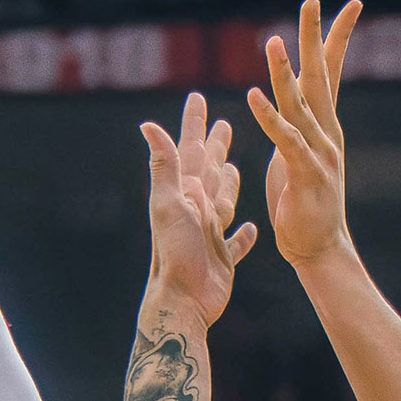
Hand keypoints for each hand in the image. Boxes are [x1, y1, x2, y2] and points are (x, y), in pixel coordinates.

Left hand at [140, 90, 255, 331]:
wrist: (182, 303)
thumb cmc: (174, 254)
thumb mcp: (168, 205)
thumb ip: (164, 165)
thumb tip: (148, 124)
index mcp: (185, 194)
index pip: (190, 150)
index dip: (193, 124)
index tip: (197, 98)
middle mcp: (197, 211)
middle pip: (208, 171)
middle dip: (214, 146)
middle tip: (223, 124)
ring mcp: (210, 236)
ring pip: (223, 202)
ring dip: (228, 184)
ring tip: (232, 168)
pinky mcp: (222, 261)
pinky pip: (236, 243)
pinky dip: (243, 236)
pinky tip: (251, 229)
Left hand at [243, 0, 360, 270]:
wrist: (320, 250)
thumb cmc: (305, 207)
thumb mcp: (298, 157)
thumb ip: (294, 128)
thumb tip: (286, 105)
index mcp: (324, 126)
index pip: (330, 72)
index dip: (337, 37)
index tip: (349, 4)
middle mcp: (326, 133)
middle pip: (319, 75)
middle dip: (315, 37)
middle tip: (311, 1)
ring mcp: (318, 153)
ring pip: (299, 104)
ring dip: (284, 72)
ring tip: (272, 41)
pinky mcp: (304, 175)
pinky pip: (285, 141)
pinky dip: (269, 118)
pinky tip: (254, 97)